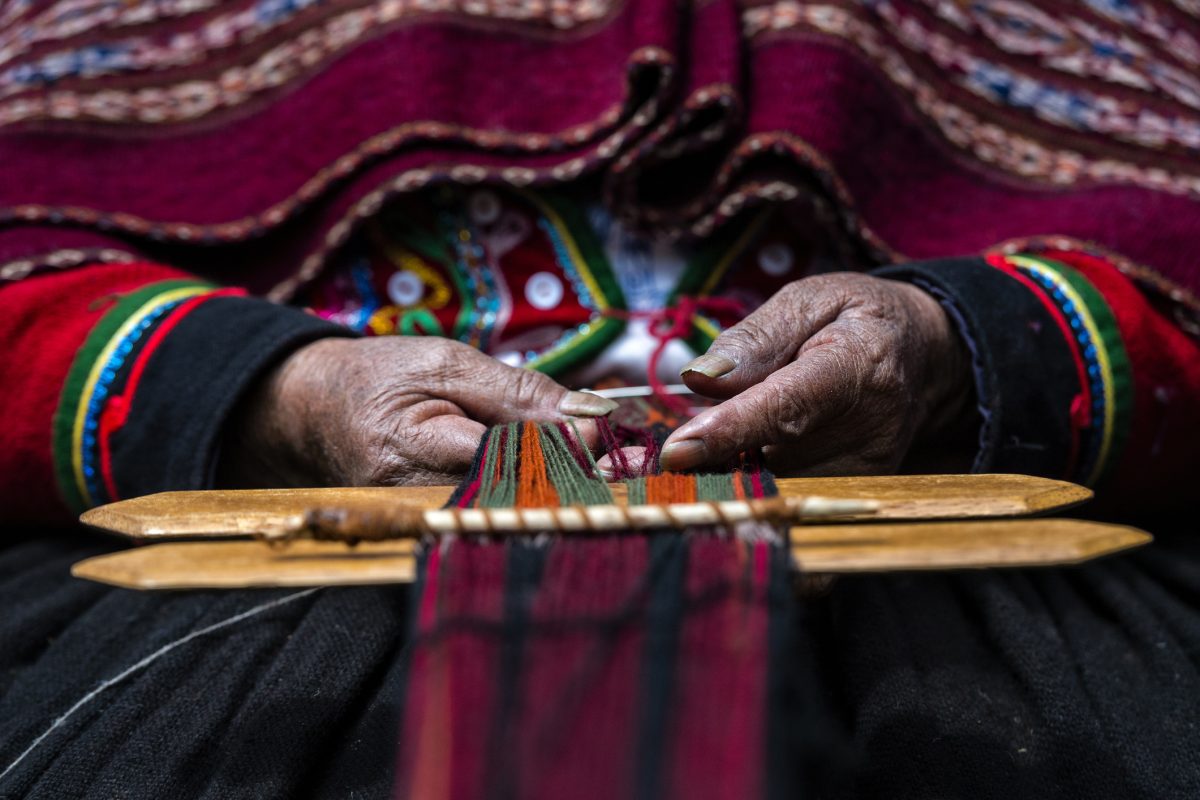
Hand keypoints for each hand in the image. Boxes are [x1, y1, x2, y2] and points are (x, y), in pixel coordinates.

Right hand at [218, 336, 616, 486]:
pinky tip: (555, 487)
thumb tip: (592, 417)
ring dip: (556, 495)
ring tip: (596, 470)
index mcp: (409, 445)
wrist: (313, 413)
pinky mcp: (423, 535)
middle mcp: (408, 498)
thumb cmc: (382, 377)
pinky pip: (488, 523)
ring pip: (505, 517)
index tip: (614, 439)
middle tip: (621, 460)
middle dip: (571, 480)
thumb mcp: (448, 363)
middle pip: (512, 500)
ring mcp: (413, 525)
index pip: (507, 461)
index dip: (565, 452)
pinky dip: (526, 504)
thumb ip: (519, 391)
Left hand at [658, 272, 975, 475]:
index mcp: (859, 362)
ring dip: (735, 463)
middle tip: (685, 432)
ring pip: (775, 482)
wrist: (924, 355)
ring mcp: (870, 467)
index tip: (676, 451)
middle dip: (717, 448)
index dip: (731, 431)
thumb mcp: (809, 299)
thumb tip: (699, 379)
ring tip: (733, 429)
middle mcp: (872, 425)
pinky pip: (790, 495)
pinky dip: (758, 478)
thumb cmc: (856, 319)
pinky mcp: (860, 491)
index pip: (788, 405)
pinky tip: (751, 453)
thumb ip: (755, 337)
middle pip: (773, 454)